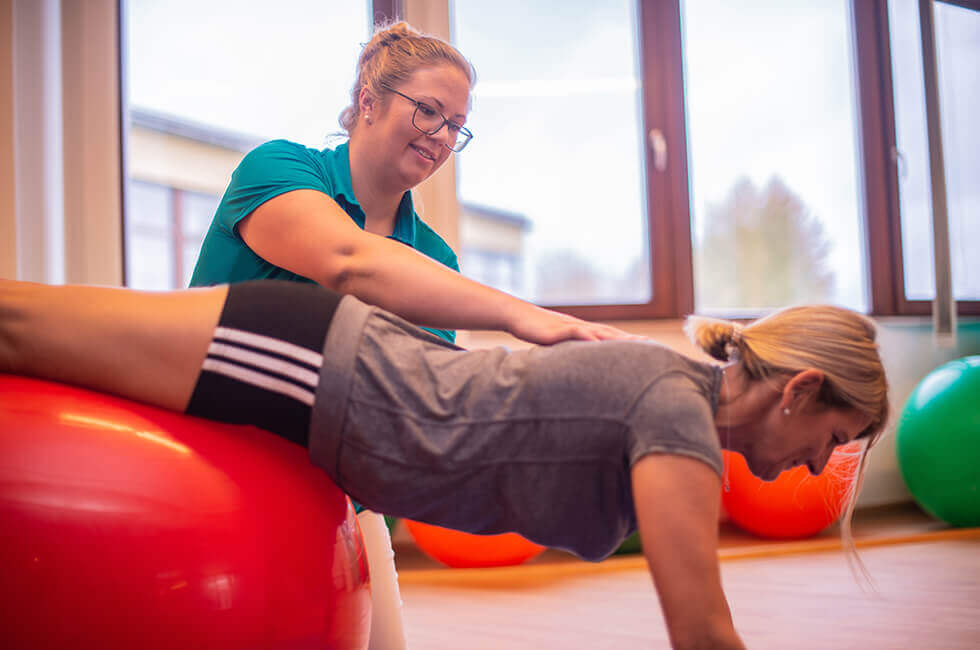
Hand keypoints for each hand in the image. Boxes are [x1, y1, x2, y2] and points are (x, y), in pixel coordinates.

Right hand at [507, 304, 645, 345]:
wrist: (517, 315)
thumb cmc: (536, 331)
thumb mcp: (556, 344)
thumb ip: (569, 352)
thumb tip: (578, 365)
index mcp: (583, 332)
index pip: (610, 337)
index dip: (629, 342)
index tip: (648, 347)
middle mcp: (581, 327)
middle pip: (611, 333)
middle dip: (631, 340)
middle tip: (652, 345)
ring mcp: (570, 326)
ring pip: (598, 332)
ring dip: (616, 338)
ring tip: (634, 344)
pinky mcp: (557, 329)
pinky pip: (576, 332)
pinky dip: (588, 337)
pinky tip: (599, 343)